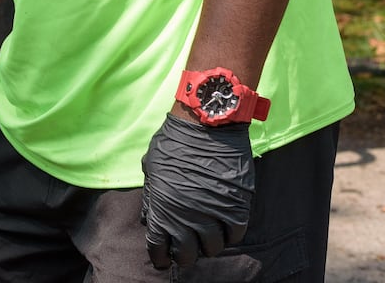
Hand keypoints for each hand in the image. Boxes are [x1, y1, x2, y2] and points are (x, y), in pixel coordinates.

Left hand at [140, 113, 254, 268]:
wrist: (205, 125)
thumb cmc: (174, 143)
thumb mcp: (151, 168)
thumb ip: (150, 197)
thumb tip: (148, 219)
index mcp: (161, 209)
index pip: (158, 248)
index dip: (159, 257)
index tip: (162, 259)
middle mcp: (186, 218)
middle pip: (186, 255)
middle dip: (184, 255)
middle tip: (186, 248)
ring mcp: (213, 214)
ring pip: (213, 249)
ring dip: (208, 245)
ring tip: (206, 236)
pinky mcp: (237, 207)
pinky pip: (235, 235)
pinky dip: (229, 234)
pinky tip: (224, 226)